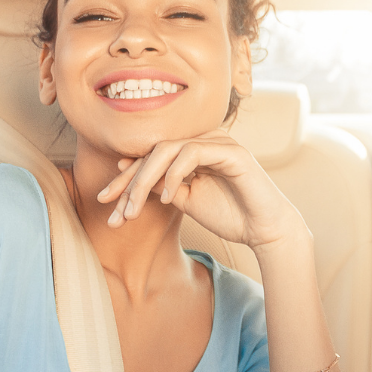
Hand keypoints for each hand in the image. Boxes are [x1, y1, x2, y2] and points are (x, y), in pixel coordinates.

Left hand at [96, 130, 305, 250]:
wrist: (266, 231)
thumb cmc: (232, 216)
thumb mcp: (187, 201)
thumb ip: (162, 185)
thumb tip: (129, 173)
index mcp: (195, 151)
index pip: (153, 157)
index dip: (126, 178)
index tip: (104, 200)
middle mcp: (206, 141)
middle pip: (155, 151)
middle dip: (128, 181)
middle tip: (111, 206)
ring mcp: (219, 143)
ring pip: (168, 150)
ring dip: (145, 180)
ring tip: (134, 209)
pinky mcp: (231, 151)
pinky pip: (192, 154)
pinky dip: (174, 175)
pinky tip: (169, 198)